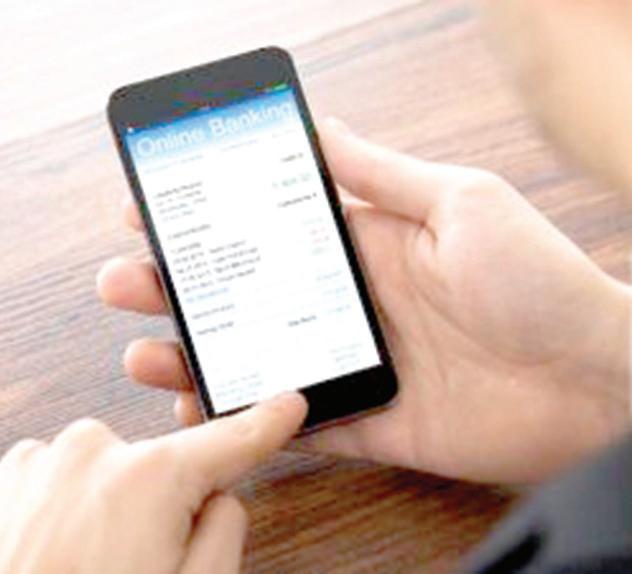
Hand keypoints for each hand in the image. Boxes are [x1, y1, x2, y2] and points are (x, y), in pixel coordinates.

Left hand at [0, 393, 305, 573]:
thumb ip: (225, 530)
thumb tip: (219, 495)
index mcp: (147, 477)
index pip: (229, 440)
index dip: (267, 423)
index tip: (289, 405)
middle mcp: (92, 452)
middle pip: (163, 463)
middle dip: (165, 503)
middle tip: (142, 562)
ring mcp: (43, 461)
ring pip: (113, 470)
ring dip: (113, 506)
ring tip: (90, 567)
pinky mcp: (9, 477)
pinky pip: (65, 476)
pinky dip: (71, 506)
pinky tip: (57, 555)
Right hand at [97, 119, 629, 483]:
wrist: (593, 379)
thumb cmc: (538, 281)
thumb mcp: (459, 202)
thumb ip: (381, 175)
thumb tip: (319, 130)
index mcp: (369, 245)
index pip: (273, 232)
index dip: (213, 223)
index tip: (154, 212)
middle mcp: (354, 302)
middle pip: (250, 296)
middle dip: (183, 288)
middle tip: (125, 281)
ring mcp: (357, 362)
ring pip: (258, 360)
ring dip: (198, 355)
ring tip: (146, 350)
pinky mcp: (369, 419)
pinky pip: (296, 423)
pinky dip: (248, 420)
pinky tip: (202, 411)